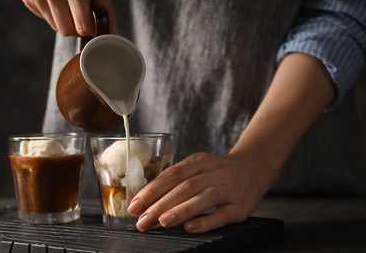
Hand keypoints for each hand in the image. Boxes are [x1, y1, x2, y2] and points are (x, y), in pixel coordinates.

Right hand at [21, 0, 116, 35]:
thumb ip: (107, 10)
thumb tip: (112, 33)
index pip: (82, 25)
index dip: (90, 28)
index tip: (92, 22)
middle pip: (66, 30)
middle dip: (76, 29)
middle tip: (81, 17)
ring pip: (55, 27)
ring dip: (65, 22)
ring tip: (68, 5)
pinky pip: (45, 20)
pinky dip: (53, 16)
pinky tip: (55, 1)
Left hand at [127, 152, 265, 232]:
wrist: (254, 168)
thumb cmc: (217, 173)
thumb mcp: (199, 167)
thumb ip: (177, 180)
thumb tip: (145, 201)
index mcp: (199, 161)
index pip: (171, 174)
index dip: (151, 190)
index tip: (135, 206)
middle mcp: (215, 171)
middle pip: (184, 187)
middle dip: (160, 204)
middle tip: (143, 220)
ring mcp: (230, 188)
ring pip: (203, 197)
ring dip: (181, 210)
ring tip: (162, 222)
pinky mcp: (241, 206)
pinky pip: (223, 213)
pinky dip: (206, 220)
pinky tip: (191, 227)